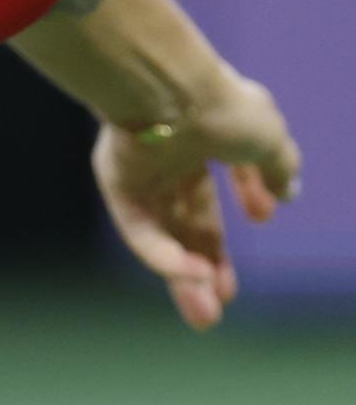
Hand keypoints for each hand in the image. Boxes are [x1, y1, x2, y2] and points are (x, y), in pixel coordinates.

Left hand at [92, 68, 301, 330]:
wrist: (170, 90)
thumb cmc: (221, 107)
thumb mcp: (269, 136)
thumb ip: (279, 165)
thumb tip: (289, 190)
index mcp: (200, 132)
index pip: (219, 173)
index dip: (244, 198)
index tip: (263, 218)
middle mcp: (165, 151)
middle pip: (185, 216)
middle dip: (206, 261)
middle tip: (222, 300)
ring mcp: (137, 166)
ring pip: (161, 231)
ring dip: (184, 273)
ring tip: (207, 313)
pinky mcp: (115, 181)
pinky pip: (138, 228)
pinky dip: (162, 255)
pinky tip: (189, 276)